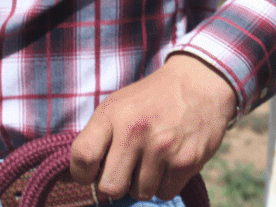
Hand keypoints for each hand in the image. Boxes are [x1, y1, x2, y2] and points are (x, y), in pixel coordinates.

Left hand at [70, 52, 237, 200]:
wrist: (200, 82)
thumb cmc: (151, 99)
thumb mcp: (118, 105)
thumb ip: (97, 137)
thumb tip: (75, 177)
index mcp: (113, 114)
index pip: (82, 157)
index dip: (82, 173)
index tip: (92, 172)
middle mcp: (135, 130)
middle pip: (110, 188)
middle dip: (115, 185)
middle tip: (125, 171)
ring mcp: (162, 147)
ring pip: (139, 194)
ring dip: (143, 183)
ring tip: (152, 160)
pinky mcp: (186, 161)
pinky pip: (164, 194)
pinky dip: (165, 184)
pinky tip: (170, 162)